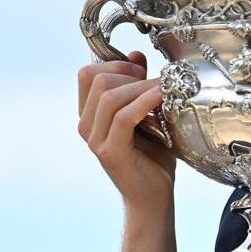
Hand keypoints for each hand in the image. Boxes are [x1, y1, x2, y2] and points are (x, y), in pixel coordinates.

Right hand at [76, 50, 177, 213]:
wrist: (153, 198)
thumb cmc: (152, 157)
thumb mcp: (147, 114)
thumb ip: (137, 85)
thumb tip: (136, 53)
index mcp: (89, 114)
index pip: (88, 72)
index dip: (116, 63)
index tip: (141, 70)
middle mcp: (86, 126)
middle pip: (97, 78)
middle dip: (130, 73)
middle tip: (156, 81)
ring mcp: (95, 139)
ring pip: (109, 95)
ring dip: (141, 86)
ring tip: (164, 89)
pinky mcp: (110, 151)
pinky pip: (123, 116)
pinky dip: (145, 101)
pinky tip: (162, 97)